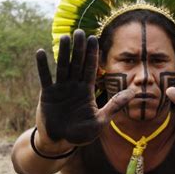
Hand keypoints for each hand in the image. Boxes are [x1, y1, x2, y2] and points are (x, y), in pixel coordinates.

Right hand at [35, 30, 134, 145]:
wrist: (60, 142)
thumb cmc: (81, 133)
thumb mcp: (101, 120)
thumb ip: (115, 105)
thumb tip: (134, 92)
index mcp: (87, 90)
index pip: (91, 69)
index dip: (92, 54)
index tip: (94, 39)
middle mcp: (74, 86)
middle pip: (77, 63)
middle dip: (79, 48)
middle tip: (79, 31)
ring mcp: (60, 89)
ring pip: (62, 66)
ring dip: (63, 52)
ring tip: (64, 37)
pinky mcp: (47, 94)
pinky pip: (45, 77)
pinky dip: (42, 66)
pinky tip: (40, 52)